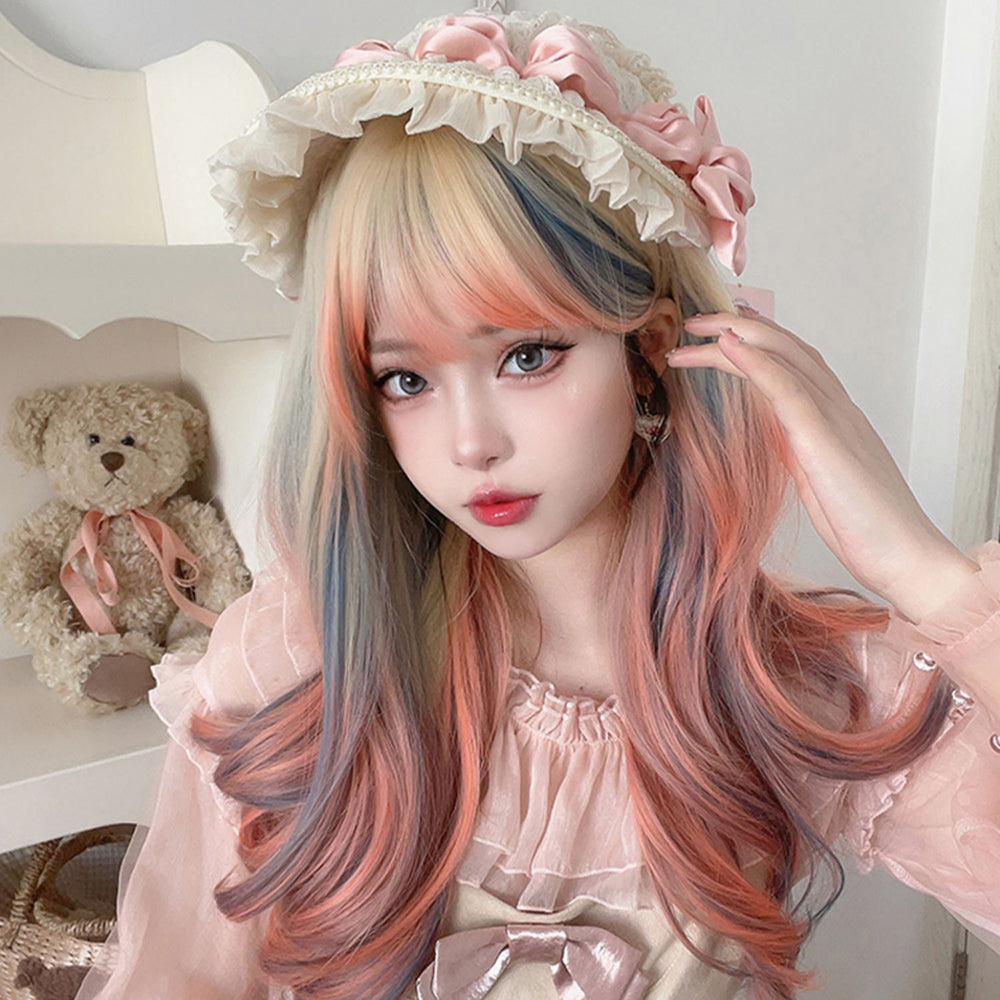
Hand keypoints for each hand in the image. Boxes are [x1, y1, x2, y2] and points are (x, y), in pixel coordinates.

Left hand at [665, 306, 966, 613]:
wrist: (905, 558)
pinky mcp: (827, 442)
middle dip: (737, 327)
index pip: (792, 362)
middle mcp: (837, 408)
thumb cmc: (864, 526)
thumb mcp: (817, 479)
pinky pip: (790, 392)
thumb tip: (770, 438)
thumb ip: (795, 451)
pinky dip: (758, 365)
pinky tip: (730, 348)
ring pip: (787, 358)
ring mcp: (835, 420)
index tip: (714, 334)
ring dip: (739, 336)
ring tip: (700, 326)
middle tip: (693, 321)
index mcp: (833, 417)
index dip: (755, 341)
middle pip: (786, 349)